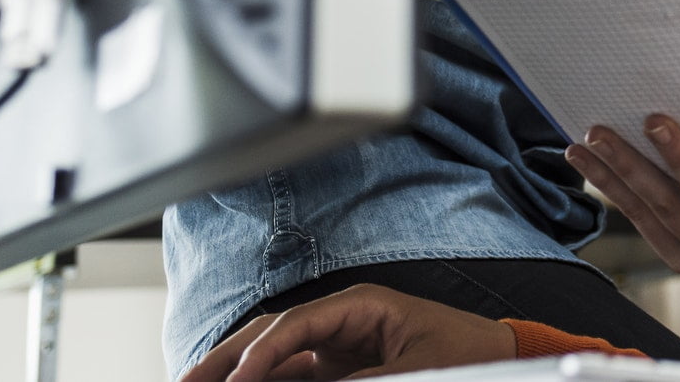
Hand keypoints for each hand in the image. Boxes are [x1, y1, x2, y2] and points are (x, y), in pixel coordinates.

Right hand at [178, 285, 516, 380]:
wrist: (495, 355)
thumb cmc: (465, 351)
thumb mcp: (417, 367)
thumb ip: (367, 380)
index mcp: (361, 304)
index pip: (294, 325)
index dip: (260, 354)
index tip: (236, 381)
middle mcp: (340, 319)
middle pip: (269, 334)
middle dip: (224, 357)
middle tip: (185, 380)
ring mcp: (335, 343)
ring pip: (272, 356)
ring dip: (234, 371)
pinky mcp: (337, 365)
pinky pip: (291, 374)